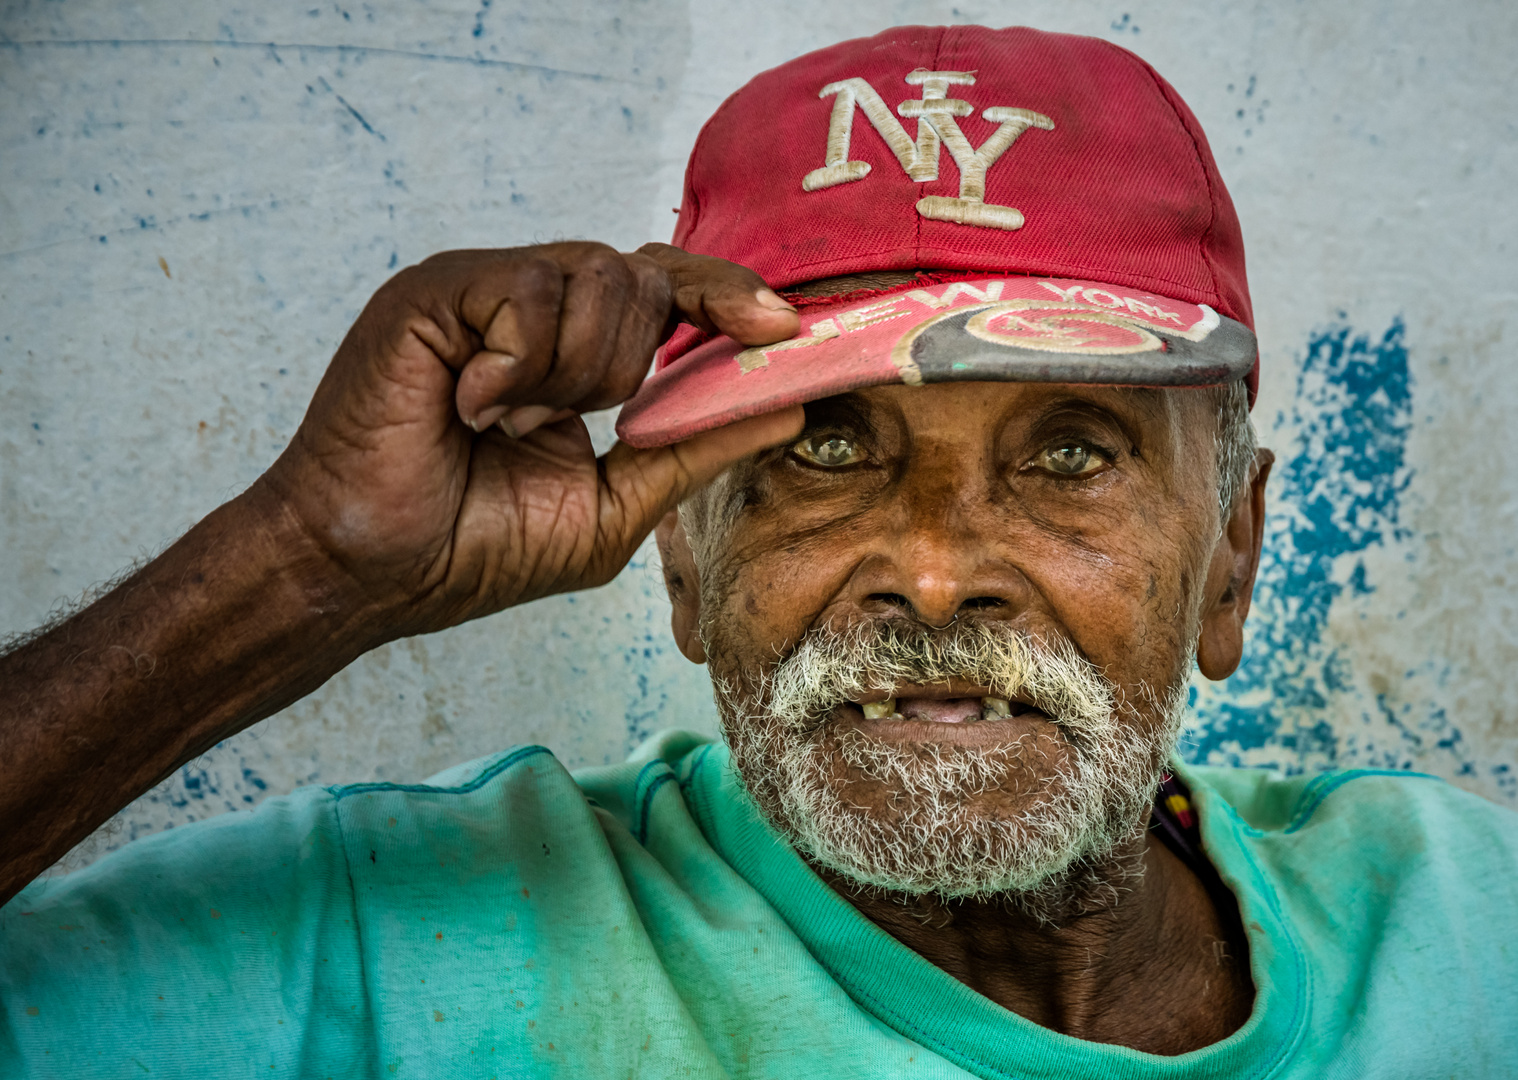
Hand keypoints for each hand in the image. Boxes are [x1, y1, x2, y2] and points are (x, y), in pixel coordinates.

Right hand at [252, 241, 801, 640]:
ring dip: (579, 369)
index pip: (668, 292)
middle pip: (646, 271)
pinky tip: (471, 406)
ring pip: (597, 273)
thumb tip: (790, 408)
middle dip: (640, 358)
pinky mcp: (437, 291)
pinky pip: (530, 290)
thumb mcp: (615, 505)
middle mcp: (534, 311)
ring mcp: (484, 294)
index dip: (726, 295)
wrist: (372, 572)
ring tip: (513, 420)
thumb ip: (696, 450)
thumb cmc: (476, 547)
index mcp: (575, 355)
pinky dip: (518, 365)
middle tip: (578, 419)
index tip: (782, 324)